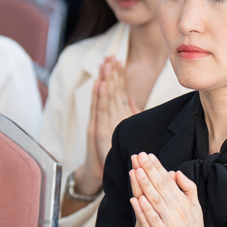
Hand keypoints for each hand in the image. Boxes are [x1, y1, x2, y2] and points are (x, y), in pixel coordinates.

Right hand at [75, 57, 138, 197]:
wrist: (99, 170)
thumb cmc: (110, 151)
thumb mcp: (121, 130)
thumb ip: (127, 114)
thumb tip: (130, 99)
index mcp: (110, 114)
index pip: (114, 91)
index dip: (116, 75)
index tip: (118, 59)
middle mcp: (102, 116)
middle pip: (107, 91)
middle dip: (109, 73)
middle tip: (111, 56)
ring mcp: (98, 122)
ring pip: (102, 97)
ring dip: (104, 80)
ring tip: (105, 65)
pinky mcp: (95, 130)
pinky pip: (98, 110)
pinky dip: (98, 96)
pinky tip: (100, 84)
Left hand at [129, 153, 223, 226]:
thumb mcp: (196, 207)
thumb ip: (187, 188)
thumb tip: (175, 172)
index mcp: (184, 201)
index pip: (168, 181)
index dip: (157, 167)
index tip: (147, 155)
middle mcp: (178, 210)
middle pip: (161, 187)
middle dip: (149, 170)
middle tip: (139, 156)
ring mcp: (171, 223)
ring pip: (156, 201)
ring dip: (146, 185)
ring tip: (137, 171)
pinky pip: (154, 221)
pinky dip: (146, 210)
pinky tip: (138, 199)